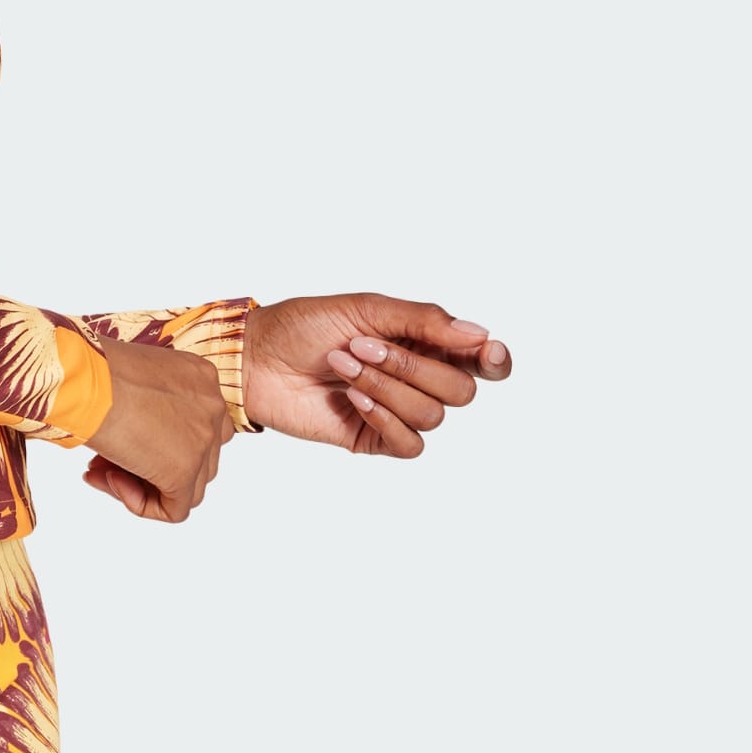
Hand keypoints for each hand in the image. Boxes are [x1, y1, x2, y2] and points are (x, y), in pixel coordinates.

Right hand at [79, 332, 236, 521]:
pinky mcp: (185, 472)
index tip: (123, 437)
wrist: (85, 381)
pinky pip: (174, 509)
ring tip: (100, 472)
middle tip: (105, 460)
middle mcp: (212, 407)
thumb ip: (150, 402)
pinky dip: (141, 503)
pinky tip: (109, 480)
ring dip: (141, 484)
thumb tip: (139, 436)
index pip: (195, 423)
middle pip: (196, 456)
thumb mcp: (135, 375)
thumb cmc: (93, 370)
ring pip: (187, 486)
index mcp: (201, 377)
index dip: (159, 439)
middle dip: (149, 463)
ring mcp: (204, 441)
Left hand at [244, 291, 512, 454]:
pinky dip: (383, 417)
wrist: (256, 358)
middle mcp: (418, 378)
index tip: (486, 353)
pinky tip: (351, 399)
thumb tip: (479, 334)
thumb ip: (423, 321)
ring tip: (342, 364)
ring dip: (385, 386)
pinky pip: (410, 443)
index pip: (480, 361)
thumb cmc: (303, 325)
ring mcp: (397, 410)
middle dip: (413, 367)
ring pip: (432, 416)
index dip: (495, 362)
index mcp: (422, 342)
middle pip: (461, 391)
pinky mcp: (375, 438)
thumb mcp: (365, 309)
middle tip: (363, 346)